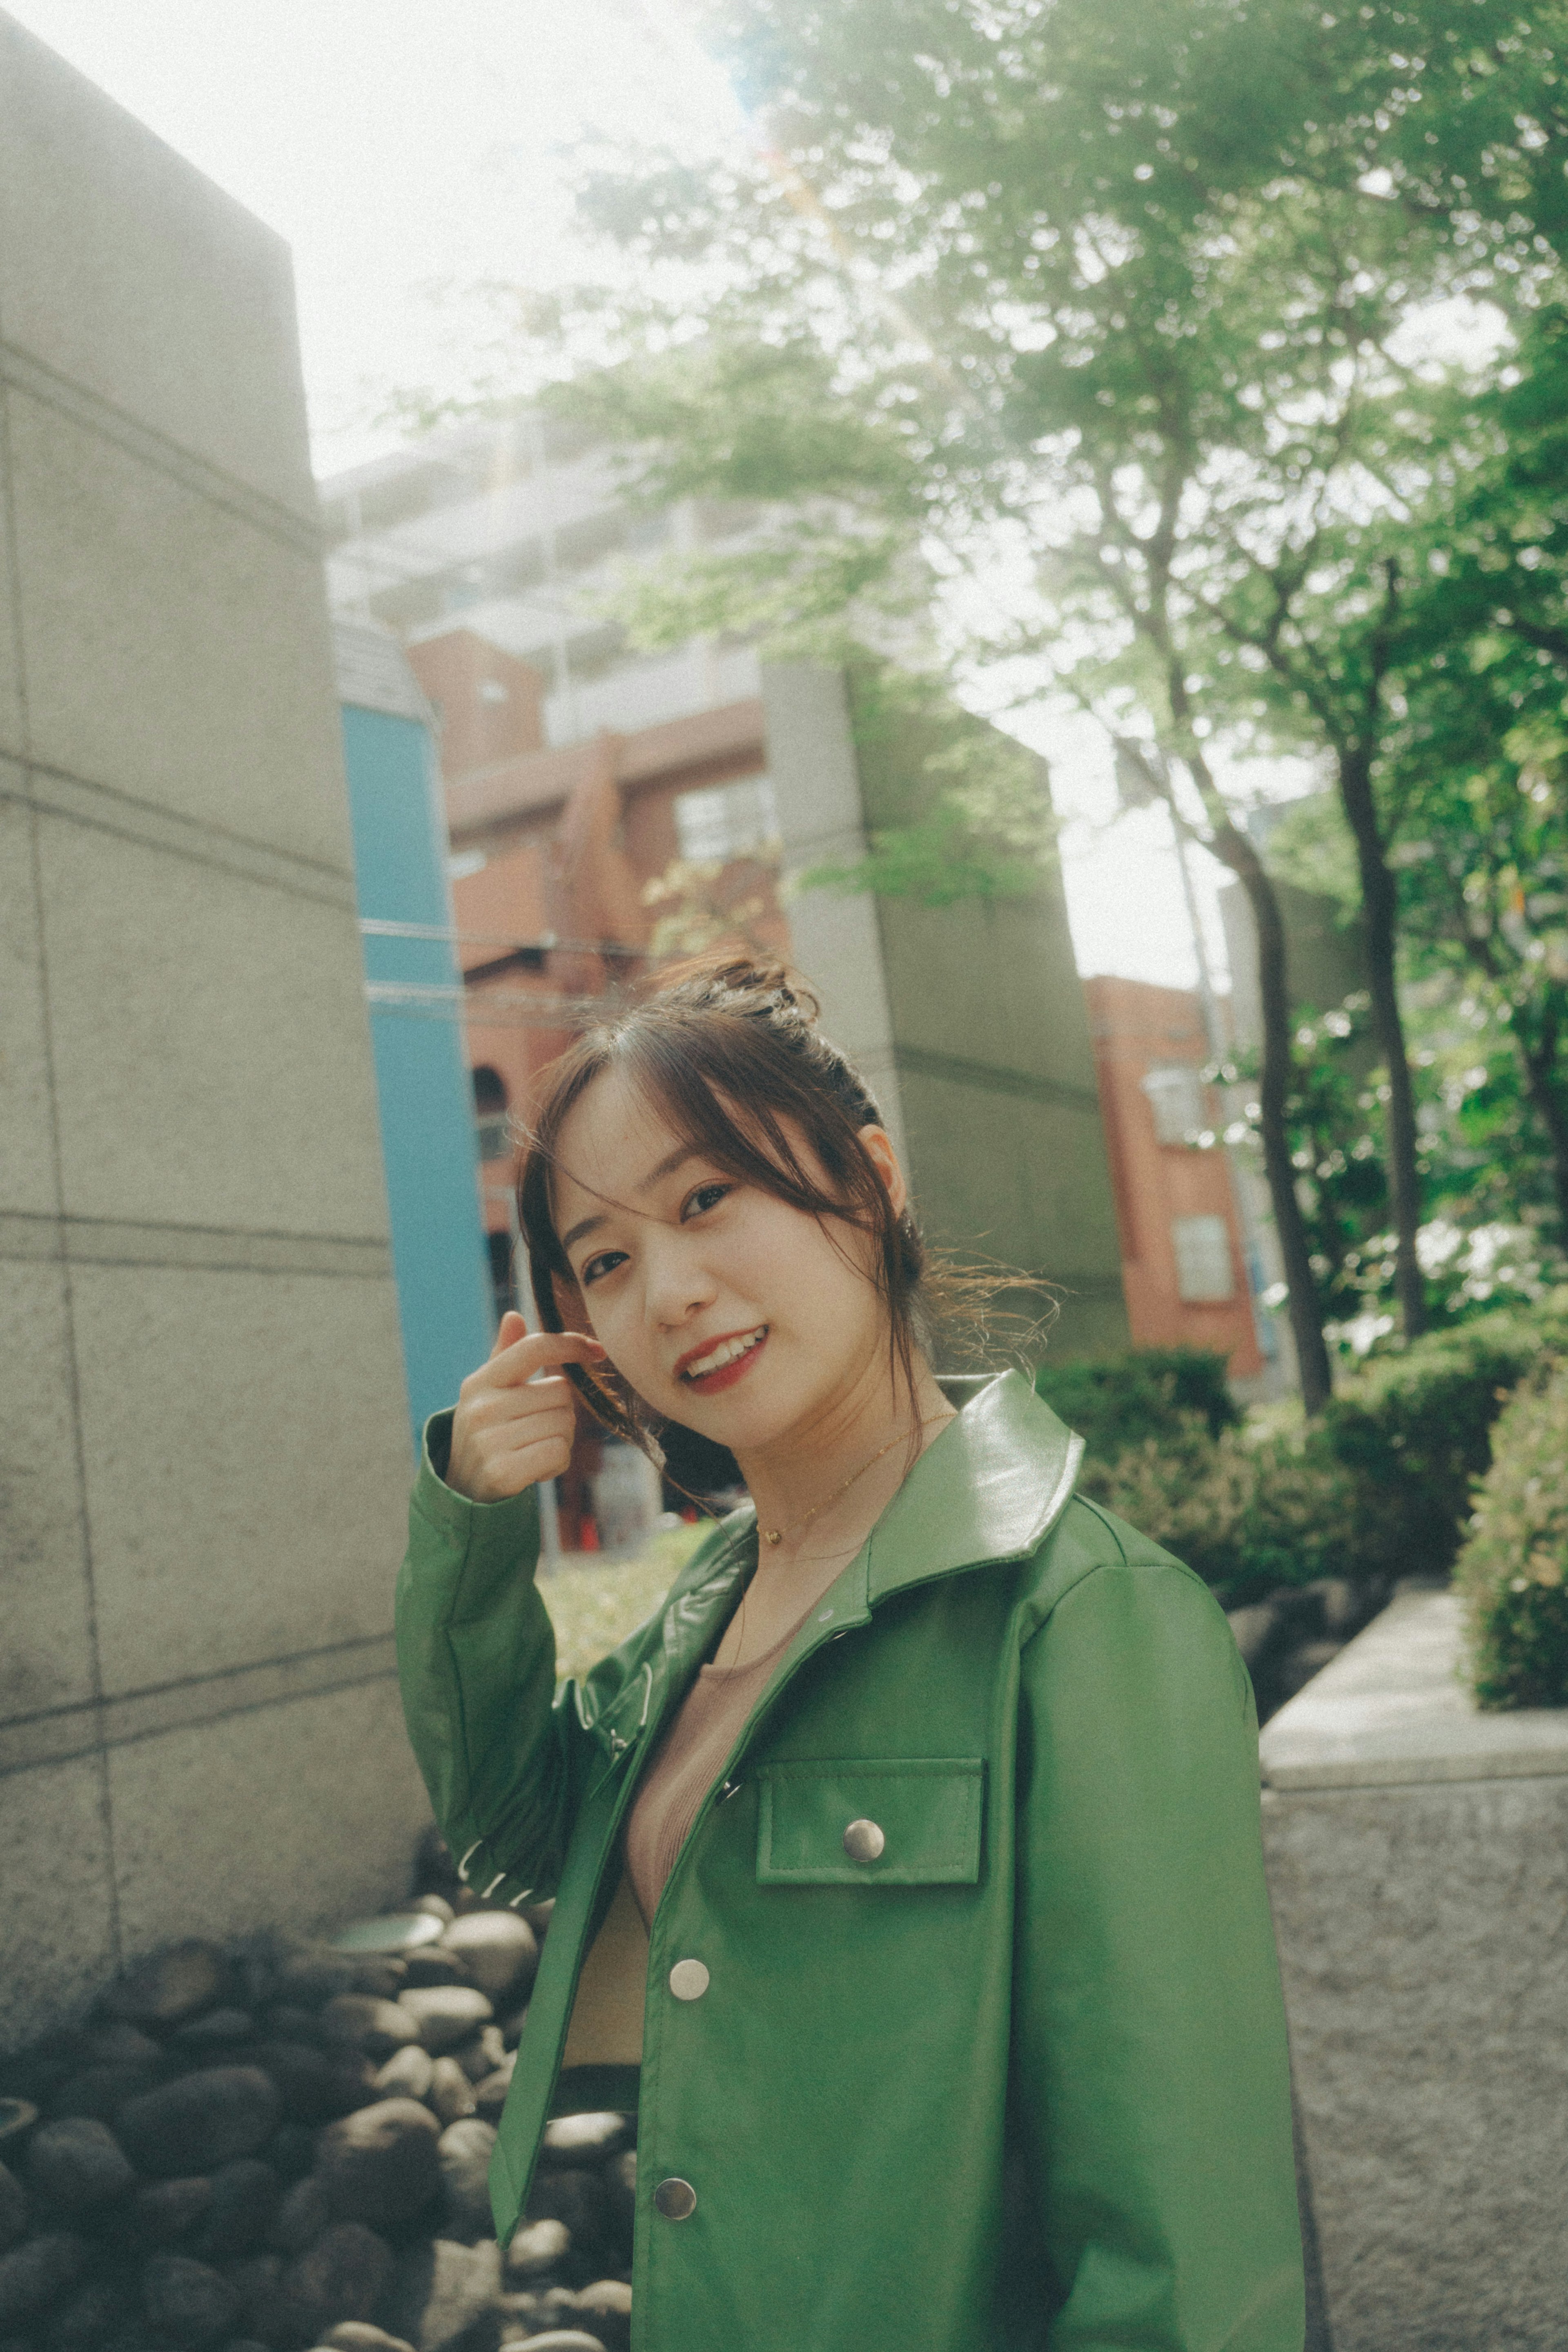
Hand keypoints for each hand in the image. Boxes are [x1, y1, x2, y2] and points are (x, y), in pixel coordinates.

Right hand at [445, 1311, 607, 1502]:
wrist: (463, 1490)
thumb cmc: (488, 1433)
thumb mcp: (488, 1393)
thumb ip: (505, 1355)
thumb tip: (515, 1315)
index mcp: (480, 1382)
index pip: (534, 1348)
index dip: (570, 1344)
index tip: (596, 1350)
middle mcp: (482, 1408)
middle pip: (561, 1392)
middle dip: (561, 1412)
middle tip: (538, 1429)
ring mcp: (490, 1440)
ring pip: (564, 1424)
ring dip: (561, 1439)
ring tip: (534, 1449)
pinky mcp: (503, 1472)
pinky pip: (559, 1452)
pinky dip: (557, 1462)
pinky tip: (536, 1468)